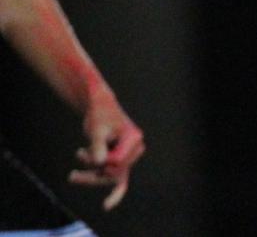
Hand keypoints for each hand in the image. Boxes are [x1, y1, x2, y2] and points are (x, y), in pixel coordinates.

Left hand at [70, 93, 143, 210]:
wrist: (100, 107)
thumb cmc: (99, 115)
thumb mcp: (96, 129)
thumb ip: (98, 145)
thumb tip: (100, 164)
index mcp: (133, 140)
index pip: (118, 163)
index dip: (101, 164)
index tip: (86, 154)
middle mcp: (134, 150)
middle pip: (116, 173)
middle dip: (94, 176)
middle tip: (72, 176)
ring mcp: (127, 156)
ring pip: (111, 177)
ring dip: (91, 178)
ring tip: (72, 176)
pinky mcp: (119, 159)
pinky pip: (117, 179)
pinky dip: (109, 188)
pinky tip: (103, 199)